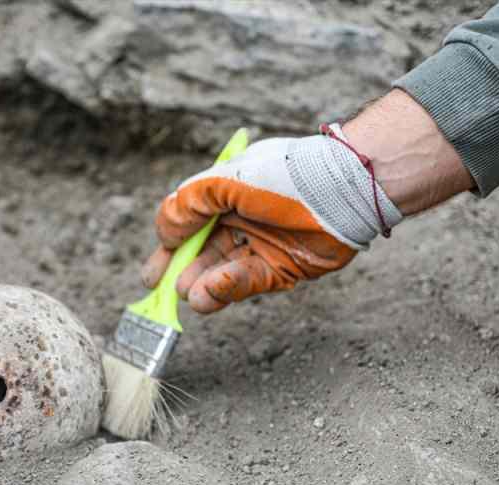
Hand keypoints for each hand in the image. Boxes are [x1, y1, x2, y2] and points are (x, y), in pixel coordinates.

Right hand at [142, 90, 472, 314]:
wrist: (342, 189)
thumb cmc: (283, 175)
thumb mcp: (223, 181)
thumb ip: (187, 205)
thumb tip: (163, 233)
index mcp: (224, 195)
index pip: (187, 224)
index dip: (169, 246)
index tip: (155, 270)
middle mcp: (240, 221)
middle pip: (201, 253)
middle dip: (181, 271)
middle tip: (165, 290)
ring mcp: (261, 246)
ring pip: (222, 271)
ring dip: (203, 284)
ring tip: (190, 295)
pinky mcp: (282, 270)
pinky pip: (248, 282)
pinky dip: (228, 288)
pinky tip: (212, 293)